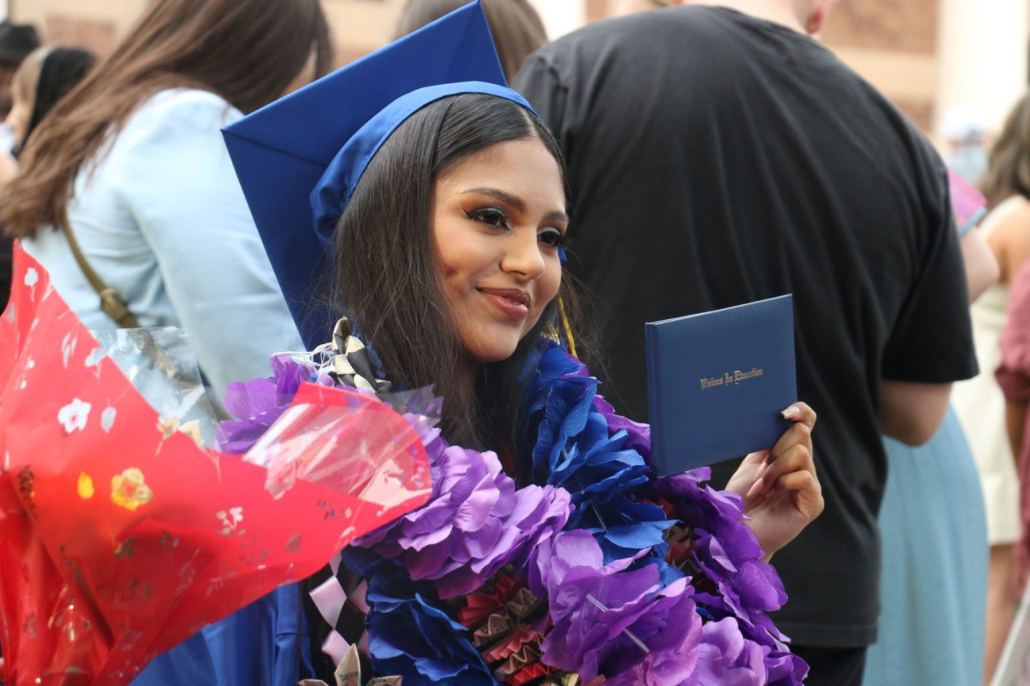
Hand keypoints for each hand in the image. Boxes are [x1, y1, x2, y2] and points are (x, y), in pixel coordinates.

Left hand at [724, 402, 822, 559]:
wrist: (736, 530)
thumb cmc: (740, 499)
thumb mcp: (750, 462)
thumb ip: (765, 441)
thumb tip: (776, 416)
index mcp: (788, 452)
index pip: (807, 421)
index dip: (800, 411)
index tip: (783, 412)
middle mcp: (804, 466)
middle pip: (801, 433)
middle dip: (775, 448)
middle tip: (760, 470)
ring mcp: (811, 484)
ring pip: (800, 453)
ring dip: (775, 468)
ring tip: (762, 486)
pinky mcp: (813, 503)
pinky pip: (804, 477)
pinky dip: (783, 482)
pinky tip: (771, 494)